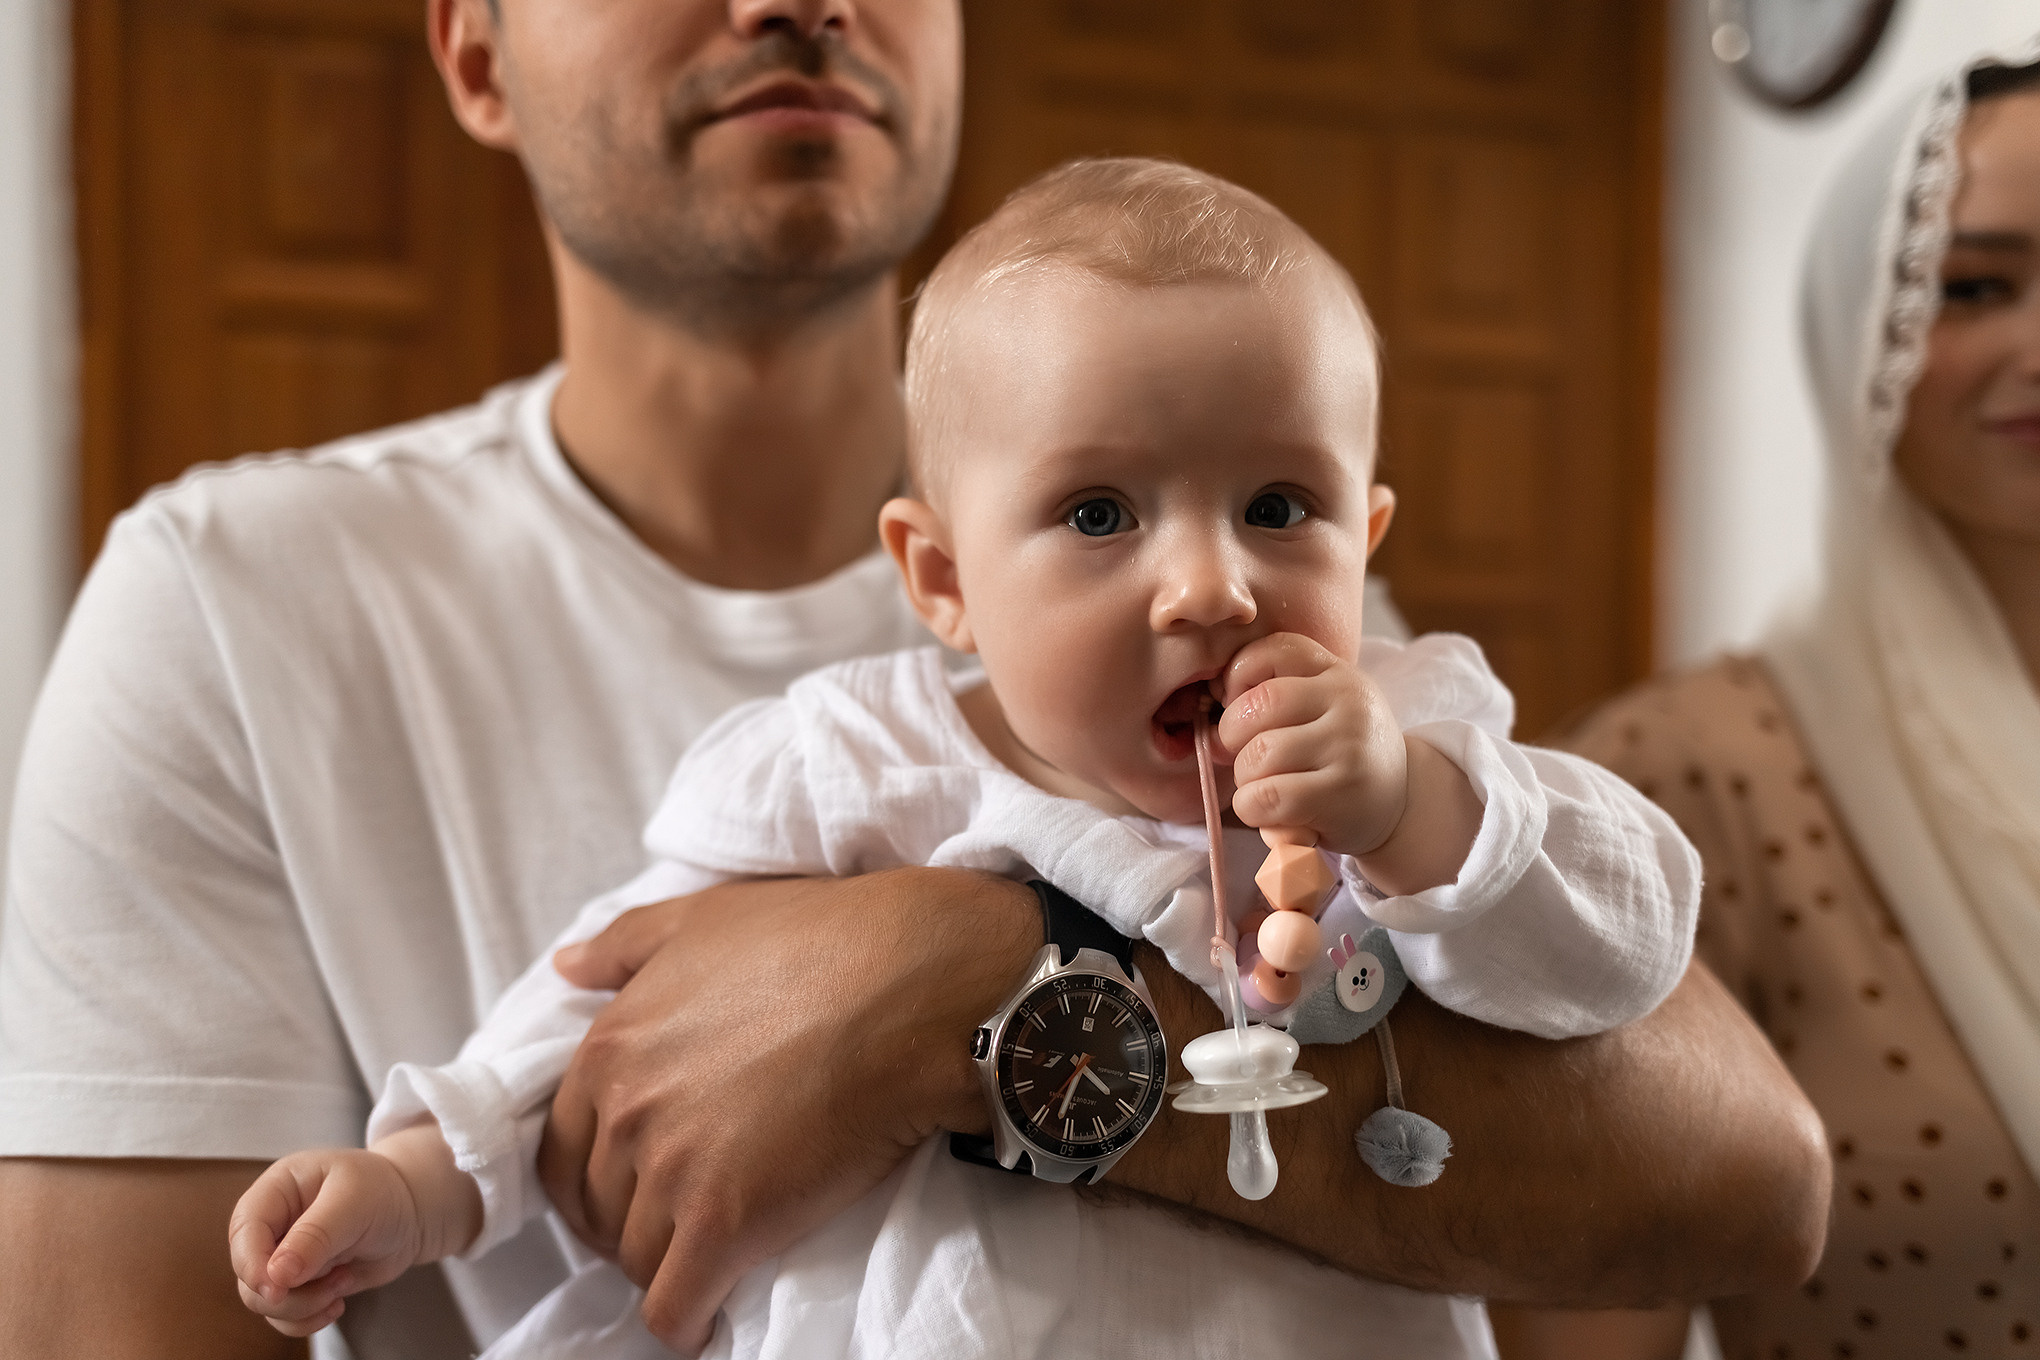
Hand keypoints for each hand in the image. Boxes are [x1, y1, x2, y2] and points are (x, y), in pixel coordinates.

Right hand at [227, 1148, 424, 1337]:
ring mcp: (284, 1256)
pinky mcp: (299, 1283)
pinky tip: (338, 1303)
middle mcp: (274, 1224)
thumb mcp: (355, 1203)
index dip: (252, 1263)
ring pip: (264, 1301)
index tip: (277, 1289)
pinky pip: (284, 1316)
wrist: (412, 1212)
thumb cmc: (384, 1192)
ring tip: (343, 1283)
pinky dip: (307, 1319)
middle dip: (287, 1293)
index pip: (244, 1229)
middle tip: (334, 1284)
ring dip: (303, 1306)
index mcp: (279, 1189)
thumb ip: (316, 1235)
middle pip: (249, 1273)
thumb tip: (277, 1274)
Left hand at [541, 869, 1038, 1351]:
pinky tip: (711, 1316)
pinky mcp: (726, 1227)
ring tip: (709, 1260)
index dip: (600, 1175)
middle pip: (598, 1211)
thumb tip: (567, 967)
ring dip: (667, 1269)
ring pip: (637, 1261)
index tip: (638, 1184)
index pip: (566, 1148)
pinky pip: (676, 1308)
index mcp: (610, 1048)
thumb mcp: (706, 917)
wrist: (914, 988)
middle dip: (630, 1224)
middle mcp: (627, 1114)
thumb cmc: (823, 941)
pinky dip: (688, 1321)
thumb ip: (625, 944)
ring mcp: (672, 1174)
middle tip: (678, 1224)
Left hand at [1217, 632, 1408, 855]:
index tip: (1238, 705)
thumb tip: (1210, 709)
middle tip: (1243, 756)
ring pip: (1259, 754)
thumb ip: (1276, 694)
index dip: (1238, 677)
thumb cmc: (1341, 754)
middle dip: (1232, 735)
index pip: (1271, 650)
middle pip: (1258, 704)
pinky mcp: (1342, 794)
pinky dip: (1253, 808)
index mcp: (1336, 672)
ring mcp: (1348, 747)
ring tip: (1262, 787)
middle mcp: (1348, 701)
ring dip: (1244, 778)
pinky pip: (1268, 796)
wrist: (1401, 804)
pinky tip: (1270, 812)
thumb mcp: (1323, 708)